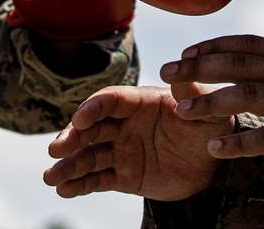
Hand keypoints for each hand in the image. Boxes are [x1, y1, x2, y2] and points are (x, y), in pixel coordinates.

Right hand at [44, 86, 233, 200]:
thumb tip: (178, 72)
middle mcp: (123, 124)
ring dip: (69, 165)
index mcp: (138, 103)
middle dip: (72, 137)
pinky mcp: (122, 176)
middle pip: (91, 128)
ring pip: (89, 156)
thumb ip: (193, 94)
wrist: (212, 165)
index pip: (110, 101)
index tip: (80, 118)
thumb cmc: (209, 130)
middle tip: (56, 149)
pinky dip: (80, 185)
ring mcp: (120, 150)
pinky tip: (64, 190)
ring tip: (51, 177)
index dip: (93, 108)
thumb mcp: (209, 113)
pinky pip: (97, 180)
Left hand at [160, 34, 263, 166]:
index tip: (185, 52)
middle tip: (167, 71)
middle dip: (199, 66)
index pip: (248, 44)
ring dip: (210, 102)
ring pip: (249, 95)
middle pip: (240, 64)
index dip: (213, 45)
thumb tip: (244, 53)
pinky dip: (240, 142)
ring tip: (181, 110)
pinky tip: (215, 149)